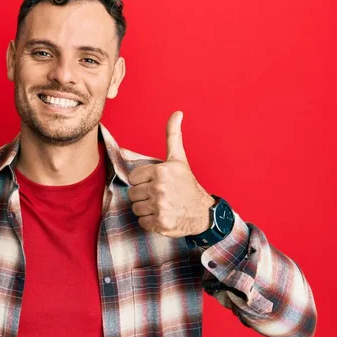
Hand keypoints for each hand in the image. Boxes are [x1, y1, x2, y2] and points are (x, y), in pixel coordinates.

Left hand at [127, 111, 214, 237]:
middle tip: (160, 195)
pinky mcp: (161, 223)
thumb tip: (177, 112)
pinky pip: (142, 222)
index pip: (133, 178)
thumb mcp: (179, 159)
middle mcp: (160, 188)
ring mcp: (161, 207)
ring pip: (136, 208)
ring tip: (161, 205)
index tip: (155, 183)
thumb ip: (173, 135)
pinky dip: (150, 222)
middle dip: (144, 196)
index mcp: (161, 171)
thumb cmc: (187, 184)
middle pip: (132, 194)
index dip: (142, 181)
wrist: (203, 212)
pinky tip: (163, 216)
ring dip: (146, 209)